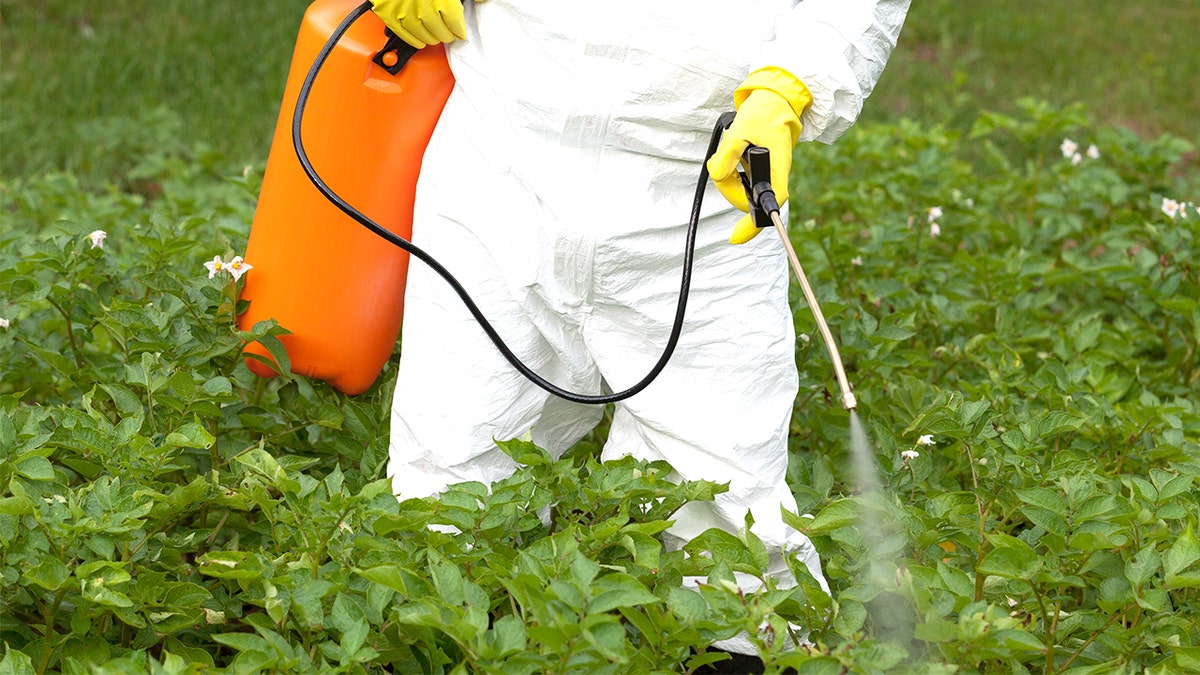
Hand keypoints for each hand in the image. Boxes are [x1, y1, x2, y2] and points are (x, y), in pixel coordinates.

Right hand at [371, 0, 467, 48]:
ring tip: (436, 37)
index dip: (459, 30)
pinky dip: (413, 40)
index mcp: (443, 0)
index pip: (456, 24)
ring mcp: (405, 12)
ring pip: (423, 36)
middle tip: (448, 34)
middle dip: (446, 35)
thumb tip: (483, 0)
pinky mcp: (388, 12)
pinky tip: (419, 40)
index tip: (460, 32)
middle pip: (441, 33)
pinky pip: (402, 33)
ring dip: (432, 39)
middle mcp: (424, 8)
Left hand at [707, 68, 810, 243]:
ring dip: (727, 175)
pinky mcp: (758, 173)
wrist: (774, 102)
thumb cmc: (762, 115)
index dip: (752, 225)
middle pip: (745, 200)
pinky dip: (729, 171)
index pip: (768, 206)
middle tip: (725, 156)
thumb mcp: (740, 131)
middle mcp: (773, 178)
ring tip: (732, 148)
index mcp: (776, 171)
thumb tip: (716, 175)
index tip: (734, 238)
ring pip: (739, 190)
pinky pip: (739, 181)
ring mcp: (766, 177)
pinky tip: (733, 153)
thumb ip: (727, 155)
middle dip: (728, 184)